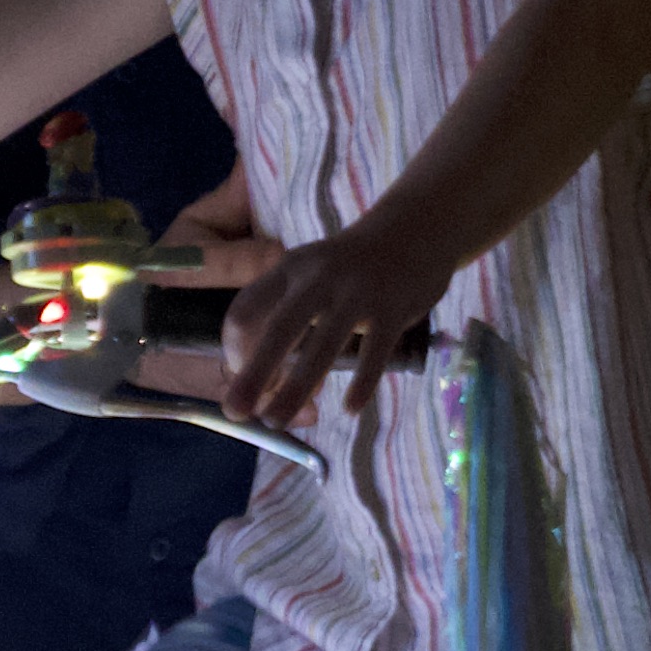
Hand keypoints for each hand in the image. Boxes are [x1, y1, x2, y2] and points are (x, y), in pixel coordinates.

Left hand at [214, 209, 445, 433]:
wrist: (415, 230)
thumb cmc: (352, 268)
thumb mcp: (312, 278)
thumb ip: (291, 321)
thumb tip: (270, 386)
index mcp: (290, 269)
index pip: (247, 309)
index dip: (235, 349)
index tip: (236, 378)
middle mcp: (318, 277)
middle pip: (278, 330)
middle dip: (253, 374)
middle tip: (235, 412)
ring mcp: (357, 291)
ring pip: (322, 346)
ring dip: (296, 388)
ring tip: (278, 419)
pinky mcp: (393, 307)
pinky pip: (374, 352)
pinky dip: (361, 383)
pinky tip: (350, 409)